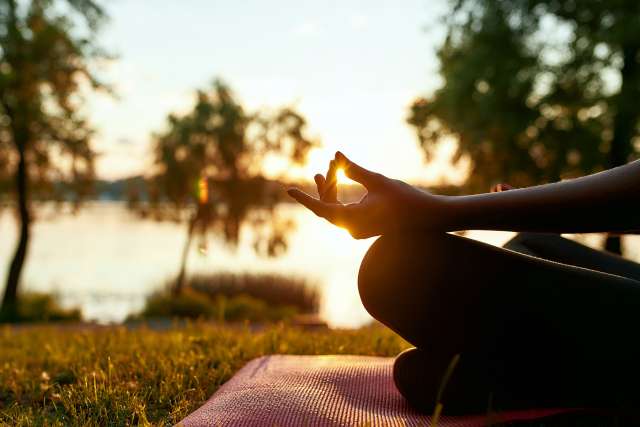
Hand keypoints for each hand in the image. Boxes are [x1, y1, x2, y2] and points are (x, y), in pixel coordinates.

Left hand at [287, 152, 449, 238]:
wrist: (429, 217)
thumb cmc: (405, 199)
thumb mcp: (377, 181)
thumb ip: (354, 169)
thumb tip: (336, 155)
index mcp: (353, 220)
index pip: (322, 208)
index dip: (305, 198)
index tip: (288, 190)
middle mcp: (352, 229)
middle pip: (328, 206)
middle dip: (325, 185)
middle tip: (327, 165)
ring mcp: (358, 229)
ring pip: (335, 209)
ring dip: (332, 189)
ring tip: (328, 168)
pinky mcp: (364, 226)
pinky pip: (344, 211)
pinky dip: (341, 196)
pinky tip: (339, 181)